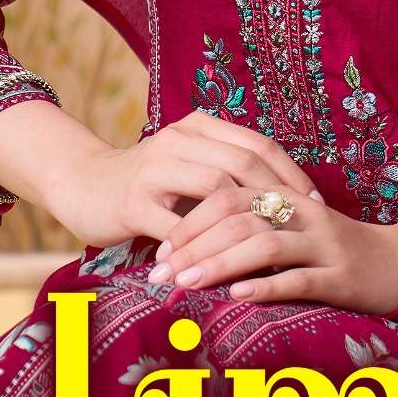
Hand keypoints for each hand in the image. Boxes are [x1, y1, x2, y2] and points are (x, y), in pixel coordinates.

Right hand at [43, 107, 319, 253]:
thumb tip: (283, 201)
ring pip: (216, 191)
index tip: (316, 202)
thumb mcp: (188, 165)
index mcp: (198, 127)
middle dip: (278, 197)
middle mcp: (179, 141)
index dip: (290, 173)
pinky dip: (203, 250)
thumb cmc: (146, 182)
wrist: (81, 183)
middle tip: (301, 227)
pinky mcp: (133, 204)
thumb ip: (225, 172)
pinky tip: (224, 268)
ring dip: (246, 223)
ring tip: (271, 248)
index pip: (258, 144)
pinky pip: (177, 228)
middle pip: (244, 163)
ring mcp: (155, 171)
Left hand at [150, 176, 397, 314]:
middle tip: (158, 275)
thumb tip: (194, 247)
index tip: (158, 252)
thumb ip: (254, 228)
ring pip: (265, 245)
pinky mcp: (341, 276)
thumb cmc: (337, 251)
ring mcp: (323, 245)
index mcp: (287, 198)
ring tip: (185, 284)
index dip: (189, 221)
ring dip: (220, 263)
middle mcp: (303, 215)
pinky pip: (300, 278)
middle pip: (239, 217)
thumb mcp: (295, 230)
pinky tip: (238, 296)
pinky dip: (266, 286)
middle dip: (194, 244)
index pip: (228, 196)